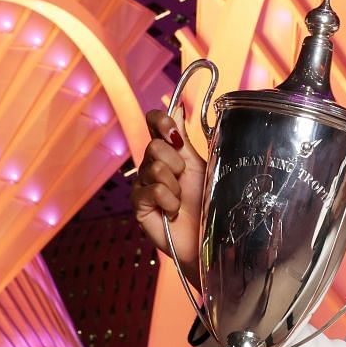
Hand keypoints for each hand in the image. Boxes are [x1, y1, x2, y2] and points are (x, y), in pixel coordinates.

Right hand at [130, 109, 203, 286]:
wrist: (207, 238)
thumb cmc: (206, 203)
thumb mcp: (199, 166)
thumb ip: (186, 141)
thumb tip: (178, 108)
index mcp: (168, 151)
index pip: (154, 122)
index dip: (161, 120)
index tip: (174, 132)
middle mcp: (151, 164)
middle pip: (154, 146)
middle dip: (176, 163)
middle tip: (184, 180)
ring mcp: (142, 184)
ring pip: (154, 167)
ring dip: (175, 185)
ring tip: (180, 200)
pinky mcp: (138, 205)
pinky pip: (152, 190)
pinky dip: (169, 201)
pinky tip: (173, 212)